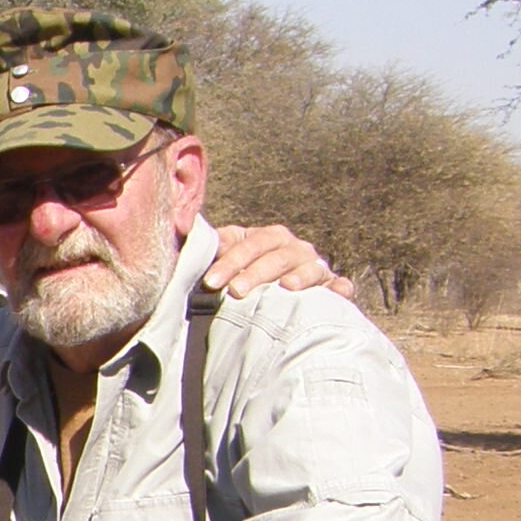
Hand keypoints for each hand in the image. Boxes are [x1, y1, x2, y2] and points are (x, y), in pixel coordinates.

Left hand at [206, 223, 354, 300]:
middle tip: (237, 291)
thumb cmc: (247, 271)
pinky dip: (339, 288)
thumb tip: (181, 226)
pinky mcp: (332, 285)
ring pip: (309, 267)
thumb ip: (211, 245)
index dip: (230, 261)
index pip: (250, 243)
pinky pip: (339, 285)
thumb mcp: (230, 255)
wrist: (279, 287)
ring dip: (299, 276)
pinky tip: (336, 294)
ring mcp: (314, 266)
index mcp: (268, 237)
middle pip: (276, 256)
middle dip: (256, 273)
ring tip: (287, 287)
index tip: (211, 281)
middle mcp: (293, 248)